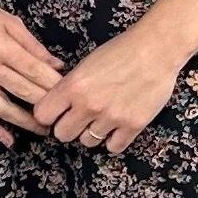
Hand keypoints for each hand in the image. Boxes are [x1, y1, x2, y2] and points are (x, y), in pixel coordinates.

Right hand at [0, 0, 64, 146]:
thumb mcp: (10, 21)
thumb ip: (34, 46)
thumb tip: (57, 66)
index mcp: (2, 47)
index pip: (36, 72)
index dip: (55, 85)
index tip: (69, 93)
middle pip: (24, 92)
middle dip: (46, 105)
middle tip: (63, 114)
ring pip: (3, 109)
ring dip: (25, 123)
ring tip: (43, 130)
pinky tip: (9, 140)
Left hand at [32, 25, 184, 153]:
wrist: (155, 49)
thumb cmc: (119, 51)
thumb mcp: (85, 64)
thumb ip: (70, 87)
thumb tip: (58, 105)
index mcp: (73, 86)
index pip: (42, 115)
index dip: (47, 115)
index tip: (55, 114)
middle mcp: (88, 105)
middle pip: (62, 134)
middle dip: (68, 127)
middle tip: (78, 119)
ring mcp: (111, 117)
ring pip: (87, 142)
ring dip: (91, 133)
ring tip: (101, 119)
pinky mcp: (133, 125)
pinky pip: (113, 147)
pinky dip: (113, 140)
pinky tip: (116, 127)